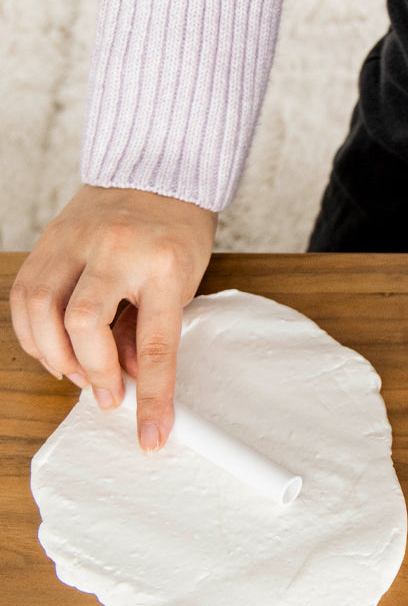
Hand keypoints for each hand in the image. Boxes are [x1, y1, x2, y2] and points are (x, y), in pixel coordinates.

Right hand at [10, 185, 217, 449]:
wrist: (158, 169)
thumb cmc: (179, 231)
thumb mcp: (185, 283)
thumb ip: (153, 330)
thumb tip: (132, 380)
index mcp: (166, 266)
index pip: (157, 344)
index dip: (152, 397)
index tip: (150, 436)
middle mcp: (117, 251)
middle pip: (82, 323)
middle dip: (90, 371)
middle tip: (106, 393)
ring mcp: (76, 241)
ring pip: (39, 308)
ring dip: (53, 354)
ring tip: (76, 373)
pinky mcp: (49, 238)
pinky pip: (24, 292)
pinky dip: (32, 329)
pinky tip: (51, 347)